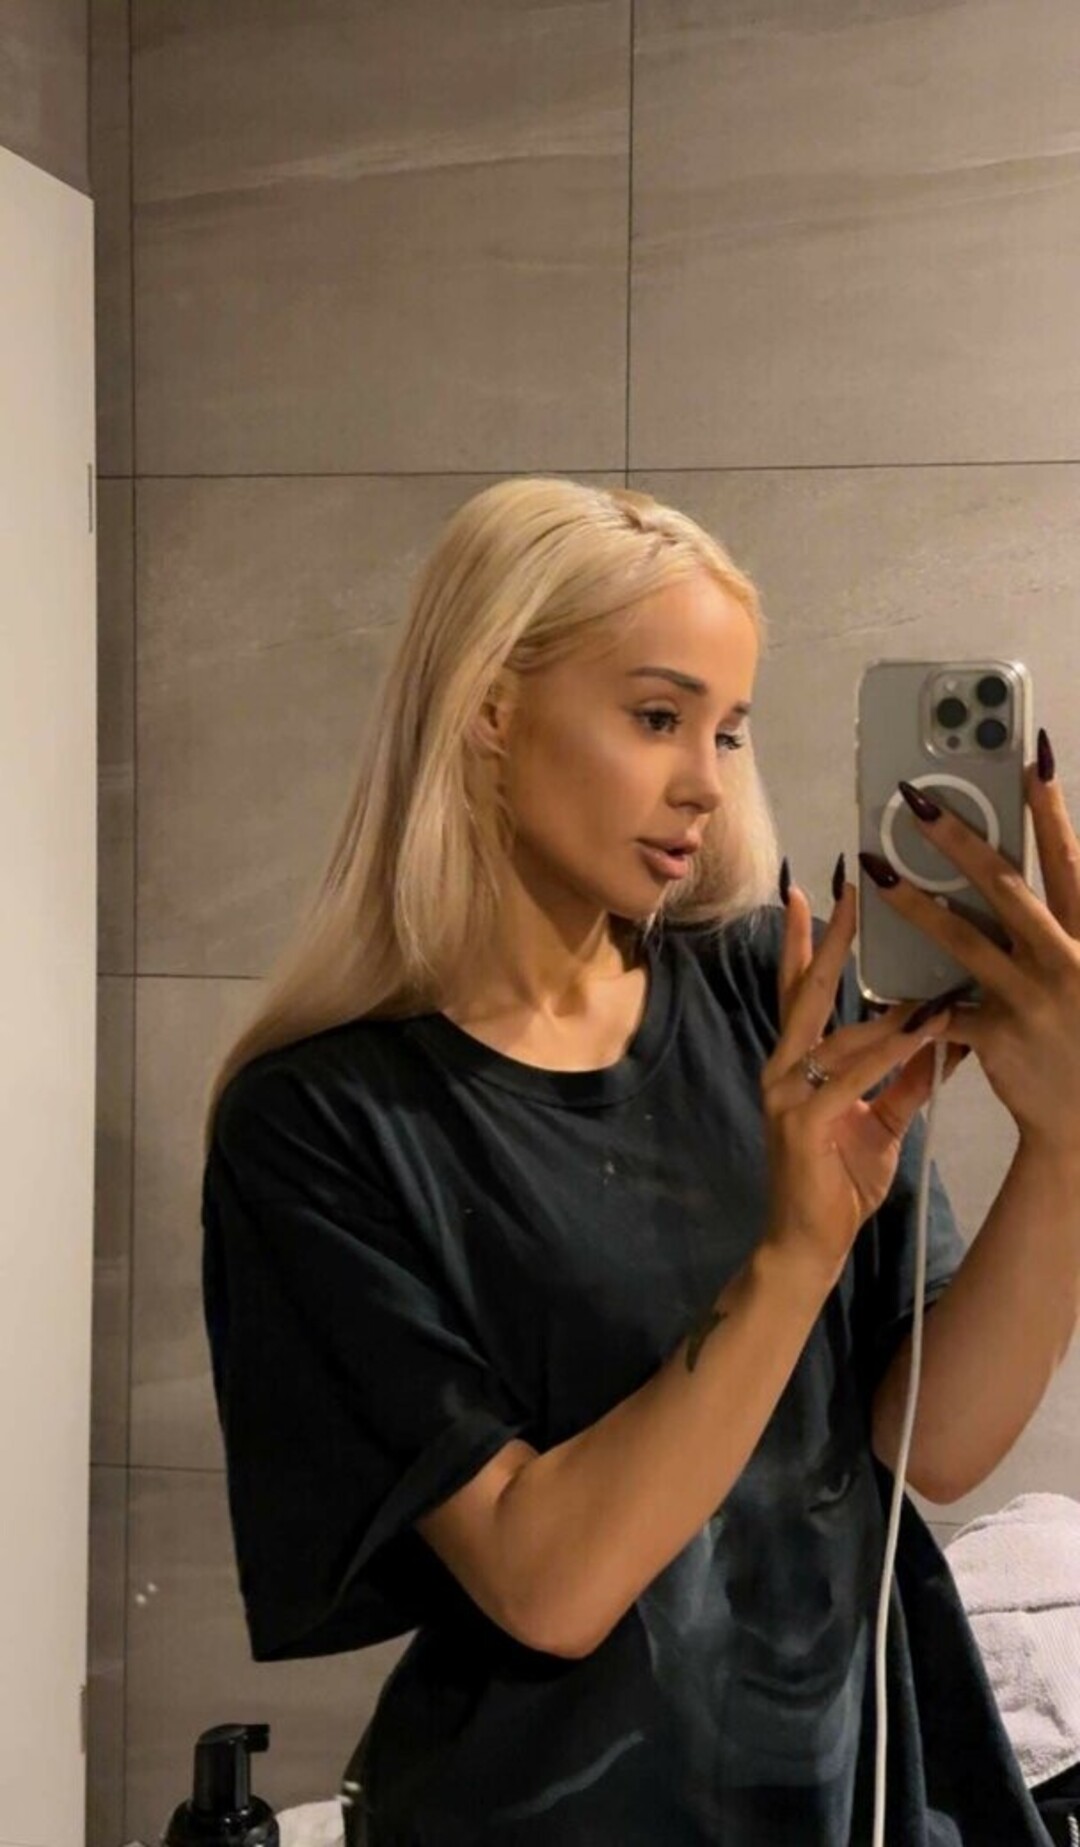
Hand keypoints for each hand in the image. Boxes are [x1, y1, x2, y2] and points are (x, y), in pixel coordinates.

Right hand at [760, 881, 957, 1282]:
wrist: (807, 1246)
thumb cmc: (836, 1184)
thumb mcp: (879, 1122)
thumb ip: (902, 1080)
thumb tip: (940, 1037)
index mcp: (793, 1064)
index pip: (797, 991)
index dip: (806, 943)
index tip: (816, 894)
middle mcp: (781, 1069)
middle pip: (805, 990)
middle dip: (833, 940)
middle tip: (852, 890)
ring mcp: (784, 1094)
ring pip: (841, 1033)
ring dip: (892, 1008)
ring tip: (936, 980)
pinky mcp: (800, 1122)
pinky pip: (853, 1075)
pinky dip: (892, 1050)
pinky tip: (925, 1029)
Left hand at [861, 743, 1079, 1161]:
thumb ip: (1067, 923)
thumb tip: (1042, 869)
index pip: (1071, 862)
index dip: (1052, 810)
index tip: (1032, 757)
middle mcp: (1068, 961)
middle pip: (1007, 887)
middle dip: (959, 839)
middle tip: (916, 797)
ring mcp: (1032, 1000)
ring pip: (962, 942)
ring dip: (913, 904)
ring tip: (872, 871)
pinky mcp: (999, 1038)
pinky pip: (943, 1009)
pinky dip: (910, 995)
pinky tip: (876, 974)